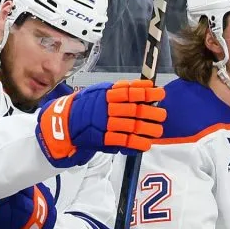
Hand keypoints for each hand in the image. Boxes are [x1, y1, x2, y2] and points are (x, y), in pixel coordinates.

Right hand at [36, 79, 165, 167]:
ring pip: (131, 127)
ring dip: (148, 129)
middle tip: (162, 115)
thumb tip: (144, 84)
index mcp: (106, 95)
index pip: (130, 92)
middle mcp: (107, 109)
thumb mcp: (100, 90)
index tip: (160, 93)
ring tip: (158, 130)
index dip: (147, 92)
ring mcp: (105, 125)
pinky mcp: (103, 139)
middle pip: (134, 110)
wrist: (67, 122)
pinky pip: (123, 142)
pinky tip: (146, 144)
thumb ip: (120, 89)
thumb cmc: (88, 104)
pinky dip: (137, 143)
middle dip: (151, 113)